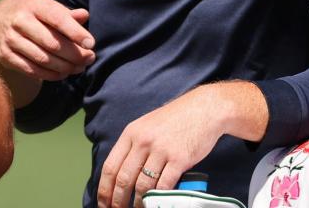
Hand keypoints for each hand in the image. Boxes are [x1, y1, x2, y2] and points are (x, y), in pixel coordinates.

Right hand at [0, 0, 94, 81]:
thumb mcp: (46, 6)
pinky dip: (50, 74)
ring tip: (79, 67)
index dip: (76, 32)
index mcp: (34, 4)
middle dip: (74, 54)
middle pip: (52, 43)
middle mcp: (20, 20)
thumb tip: (84, 15)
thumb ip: (65, 13)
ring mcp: (11, 39)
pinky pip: (32, 70)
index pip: (57, 19)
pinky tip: (62, 74)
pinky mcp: (5, 56)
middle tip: (89, 58)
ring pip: (43, 59)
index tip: (91, 44)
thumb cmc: (30, 13)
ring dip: (65, 67)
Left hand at [96, 82, 266, 207]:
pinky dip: (159, 198)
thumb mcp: (147, 125)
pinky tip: (157, 202)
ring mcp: (161, 150)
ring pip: (143, 185)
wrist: (204, 110)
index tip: (104, 202)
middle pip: (124, 178)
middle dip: (118, 200)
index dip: (105, 188)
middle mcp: (143, 141)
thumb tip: (121, 173)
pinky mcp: (179, 159)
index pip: (110, 166)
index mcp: (131, 133)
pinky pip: (164, 185)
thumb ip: (134, 146)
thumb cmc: (175, 119)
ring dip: (138, 202)